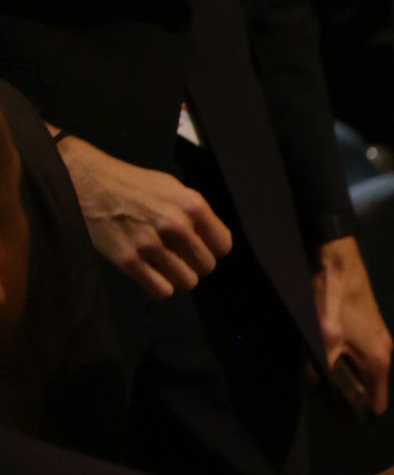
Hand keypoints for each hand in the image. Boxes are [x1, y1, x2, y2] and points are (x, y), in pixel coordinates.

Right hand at [55, 130, 232, 297]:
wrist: (89, 184)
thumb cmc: (131, 184)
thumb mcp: (173, 188)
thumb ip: (194, 213)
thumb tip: (210, 238)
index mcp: (192, 205)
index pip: (223, 245)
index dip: (213, 249)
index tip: (202, 248)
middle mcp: (176, 225)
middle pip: (206, 266)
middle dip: (196, 265)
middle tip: (180, 258)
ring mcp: (152, 244)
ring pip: (187, 282)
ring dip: (179, 278)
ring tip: (166, 267)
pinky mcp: (129, 260)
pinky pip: (162, 291)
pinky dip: (160, 287)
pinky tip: (152, 275)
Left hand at [311, 236, 392, 415]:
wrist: (337, 261)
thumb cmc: (333, 303)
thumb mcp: (322, 341)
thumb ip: (321, 372)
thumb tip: (318, 388)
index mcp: (378, 361)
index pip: (377, 405)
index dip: (356, 415)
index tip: (334, 416)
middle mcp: (384, 352)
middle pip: (367, 389)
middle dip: (343, 395)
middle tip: (317, 391)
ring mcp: (377, 337)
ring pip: (359, 371)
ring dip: (339, 375)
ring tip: (315, 369)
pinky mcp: (368, 326)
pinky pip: (355, 356)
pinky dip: (340, 360)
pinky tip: (321, 351)